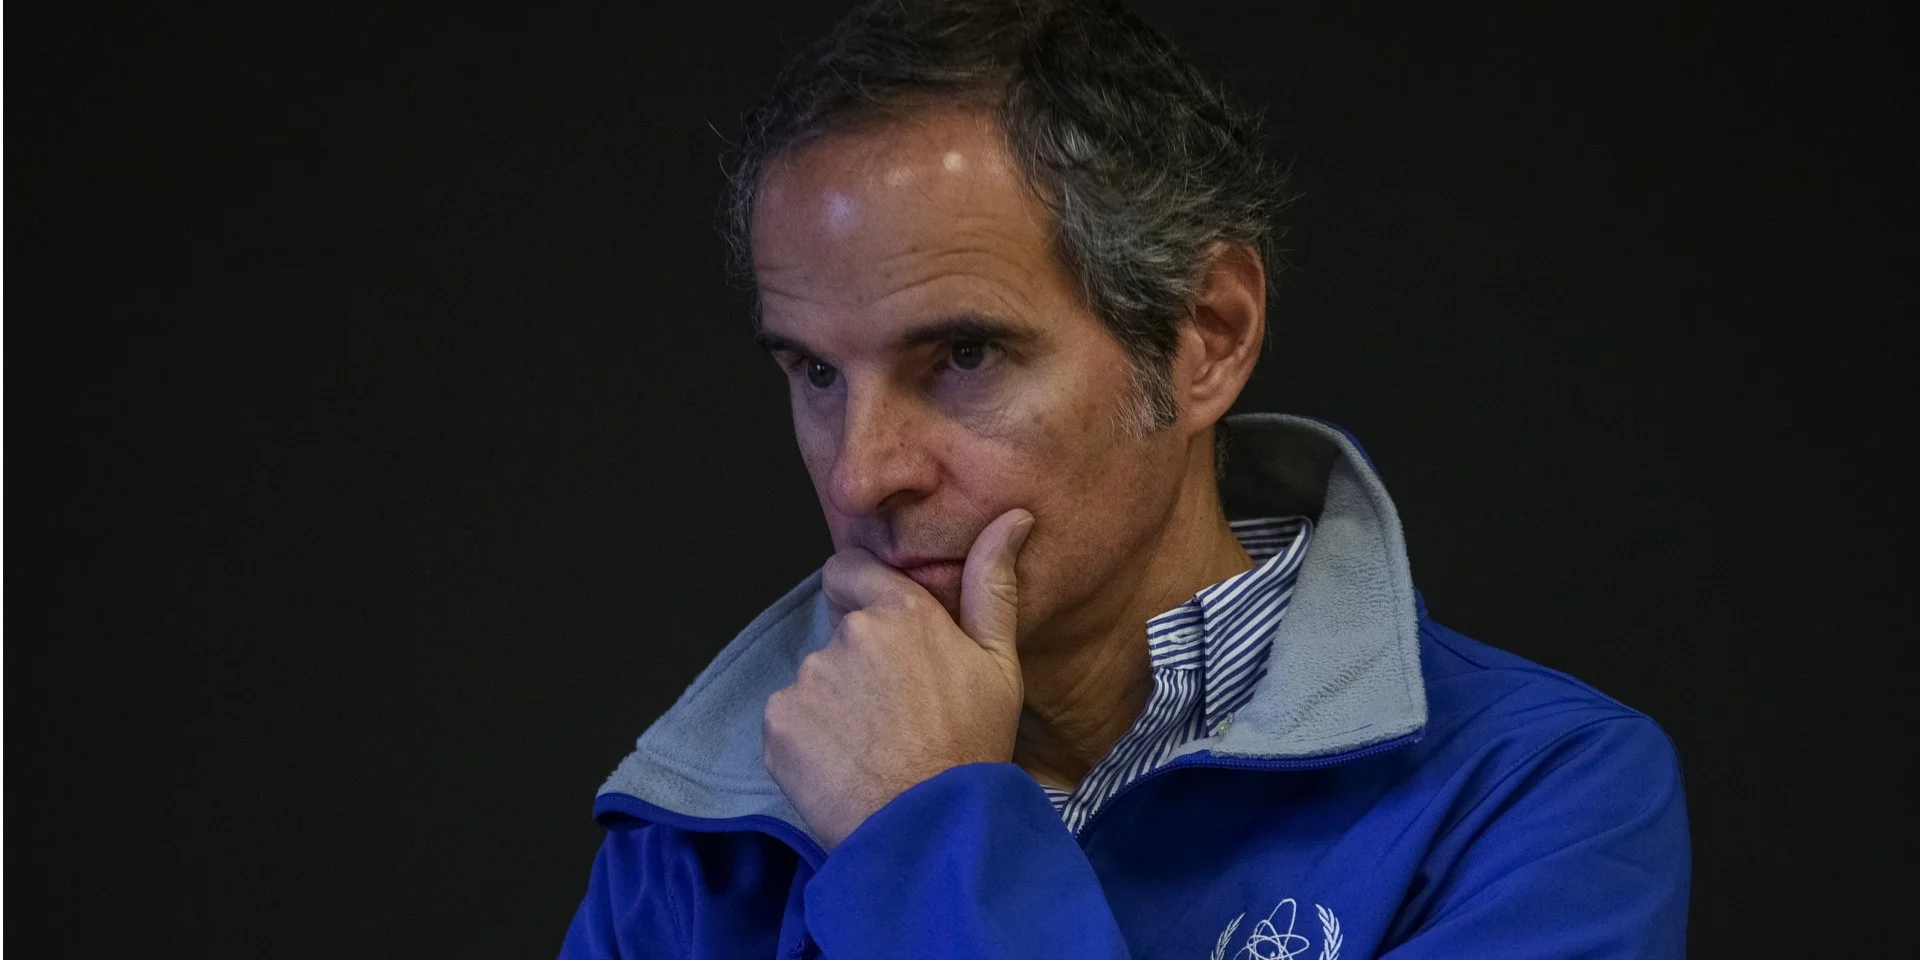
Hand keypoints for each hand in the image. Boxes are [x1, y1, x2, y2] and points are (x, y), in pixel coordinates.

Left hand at [762, 508, 1035, 850]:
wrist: (931, 833)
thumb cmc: (973, 748)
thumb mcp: (1000, 664)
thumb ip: (993, 584)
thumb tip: (1015, 517)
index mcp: (901, 612)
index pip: (848, 571)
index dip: (861, 597)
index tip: (882, 635)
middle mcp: (848, 635)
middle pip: (837, 635)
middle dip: (857, 663)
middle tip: (895, 712)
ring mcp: (807, 680)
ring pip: (814, 681)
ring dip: (834, 705)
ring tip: (873, 747)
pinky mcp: (778, 724)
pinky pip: (789, 721)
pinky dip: (809, 741)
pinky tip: (845, 767)